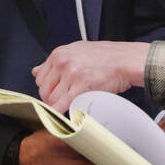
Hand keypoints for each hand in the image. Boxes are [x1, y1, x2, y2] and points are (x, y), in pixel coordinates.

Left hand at [33, 40, 148, 112]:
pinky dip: (61, 113)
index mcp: (59, 54)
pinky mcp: (80, 87)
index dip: (48, 88)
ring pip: (51, 100)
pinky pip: (61, 106)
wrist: (126, 60)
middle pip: (43, 90)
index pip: (40, 77)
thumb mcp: (78, 50)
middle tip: (64, 101)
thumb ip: (57, 61)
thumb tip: (37, 70)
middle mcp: (62, 62)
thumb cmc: (107, 56)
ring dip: (58, 107)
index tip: (57, 93)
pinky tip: (68, 114)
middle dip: (52, 99)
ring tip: (70, 106)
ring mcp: (70, 75)